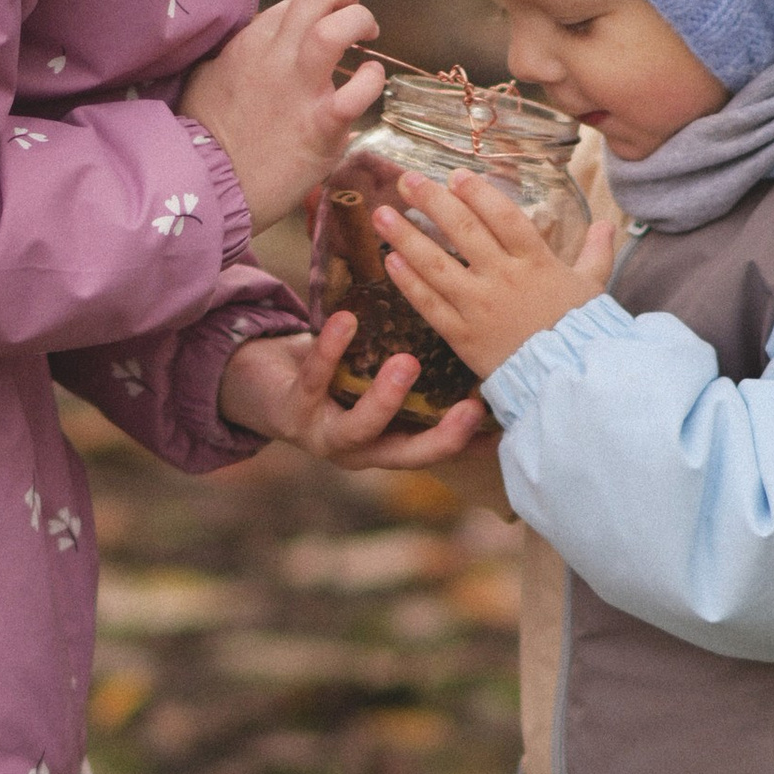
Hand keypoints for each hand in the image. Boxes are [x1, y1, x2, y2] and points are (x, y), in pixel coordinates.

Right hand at [181, 0, 382, 232]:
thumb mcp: (208, 78)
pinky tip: (372, 81)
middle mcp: (275, 55)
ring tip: (368, 38)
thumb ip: (235, 56)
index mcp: (250, 42)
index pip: (295, 1)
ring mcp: (299, 88)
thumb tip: (250, 49)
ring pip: (336, 28)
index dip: (318, 6)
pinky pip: (357, 91)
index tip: (326, 22)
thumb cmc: (206, 137)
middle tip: (356, 12)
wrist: (210, 187)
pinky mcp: (320, 126)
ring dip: (360, 22)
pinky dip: (373, 80)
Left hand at [219, 319, 489, 469]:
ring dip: (385, 398)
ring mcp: (325, 435)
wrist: (265, 386)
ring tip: (408, 363)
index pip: (439, 449)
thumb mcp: (380, 377)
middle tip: (472, 409)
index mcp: (390, 443)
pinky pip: (314, 379)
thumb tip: (482, 337)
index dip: (472, 445)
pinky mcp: (291, 409)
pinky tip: (346, 320)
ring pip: (358, 426)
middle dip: (442, 436)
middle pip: (406, 454)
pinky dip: (330, 349)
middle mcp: (362, 450)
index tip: (508, 429)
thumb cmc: (338, 378)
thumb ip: (424, 367)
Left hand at [376, 169, 619, 382]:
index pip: (503, 216)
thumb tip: (608, 224)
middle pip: (463, 232)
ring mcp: (479, 306)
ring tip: (383, 214)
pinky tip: (391, 260)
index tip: (456, 174)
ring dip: (406, 237)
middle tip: (407, 180)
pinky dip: (408, 282)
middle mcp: (504, 278)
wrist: (567, 381)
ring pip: (436, 265)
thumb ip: (596, 253)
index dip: (478, 193)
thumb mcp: (594, 287)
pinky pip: (429, 304)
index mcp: (536, 262)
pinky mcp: (462, 335)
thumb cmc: (582, 332)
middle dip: (432, 202)